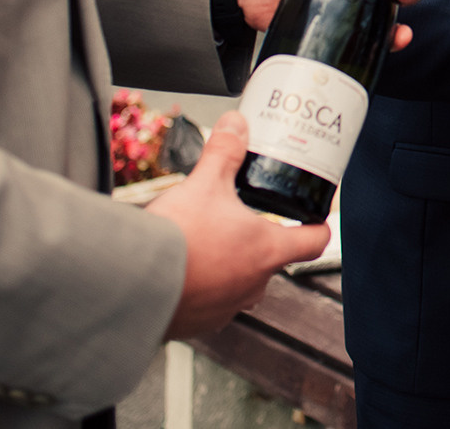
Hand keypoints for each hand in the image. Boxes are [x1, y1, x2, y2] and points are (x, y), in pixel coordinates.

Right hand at [148, 113, 332, 338]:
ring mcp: (228, 308)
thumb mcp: (204, 184)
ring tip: (207, 243)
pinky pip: (211, 303)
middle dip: (259, 240)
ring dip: (230, 264)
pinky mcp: (199, 323)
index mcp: (267, 250)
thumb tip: (236, 125)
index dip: (318, 226)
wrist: (132, 284)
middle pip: (273, 260)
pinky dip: (203, 286)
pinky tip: (183, 269)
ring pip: (241, 282)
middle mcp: (254, 284)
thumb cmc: (177, 240)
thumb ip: (225, 152)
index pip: (315, 241)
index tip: (315, 217)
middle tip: (242, 219)